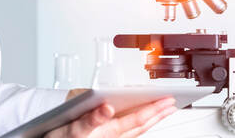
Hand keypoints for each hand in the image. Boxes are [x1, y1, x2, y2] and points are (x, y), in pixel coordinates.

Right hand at [44, 97, 176, 137]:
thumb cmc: (61, 137)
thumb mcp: (73, 128)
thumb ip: (90, 119)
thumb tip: (107, 108)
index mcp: (107, 131)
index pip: (136, 119)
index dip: (153, 109)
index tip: (168, 101)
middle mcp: (112, 136)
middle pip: (141, 125)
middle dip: (158, 114)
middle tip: (173, 104)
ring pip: (137, 129)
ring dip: (152, 119)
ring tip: (163, 111)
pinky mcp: (107, 137)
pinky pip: (129, 131)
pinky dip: (140, 123)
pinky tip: (142, 120)